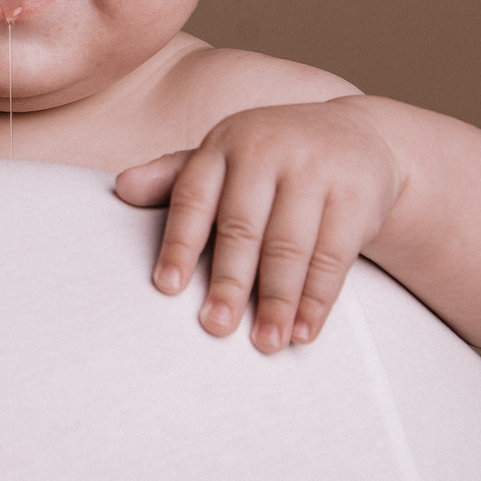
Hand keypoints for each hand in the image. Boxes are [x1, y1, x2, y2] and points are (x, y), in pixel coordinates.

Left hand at [112, 98, 406, 353]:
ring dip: (276, 302)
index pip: (193, 197)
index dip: (179, 244)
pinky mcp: (356, 194)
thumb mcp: (227, 158)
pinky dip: (317, 299)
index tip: (166, 288)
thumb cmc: (273, 160)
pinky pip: (333, 255)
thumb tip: (120, 188)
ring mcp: (314, 169)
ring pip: (290, 247)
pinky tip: (304, 330)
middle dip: (229, 283)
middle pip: (242, 228)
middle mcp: (266, 149)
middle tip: (215, 328)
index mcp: (224, 144)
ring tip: (265, 343)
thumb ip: (175, 177)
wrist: (359, 138)